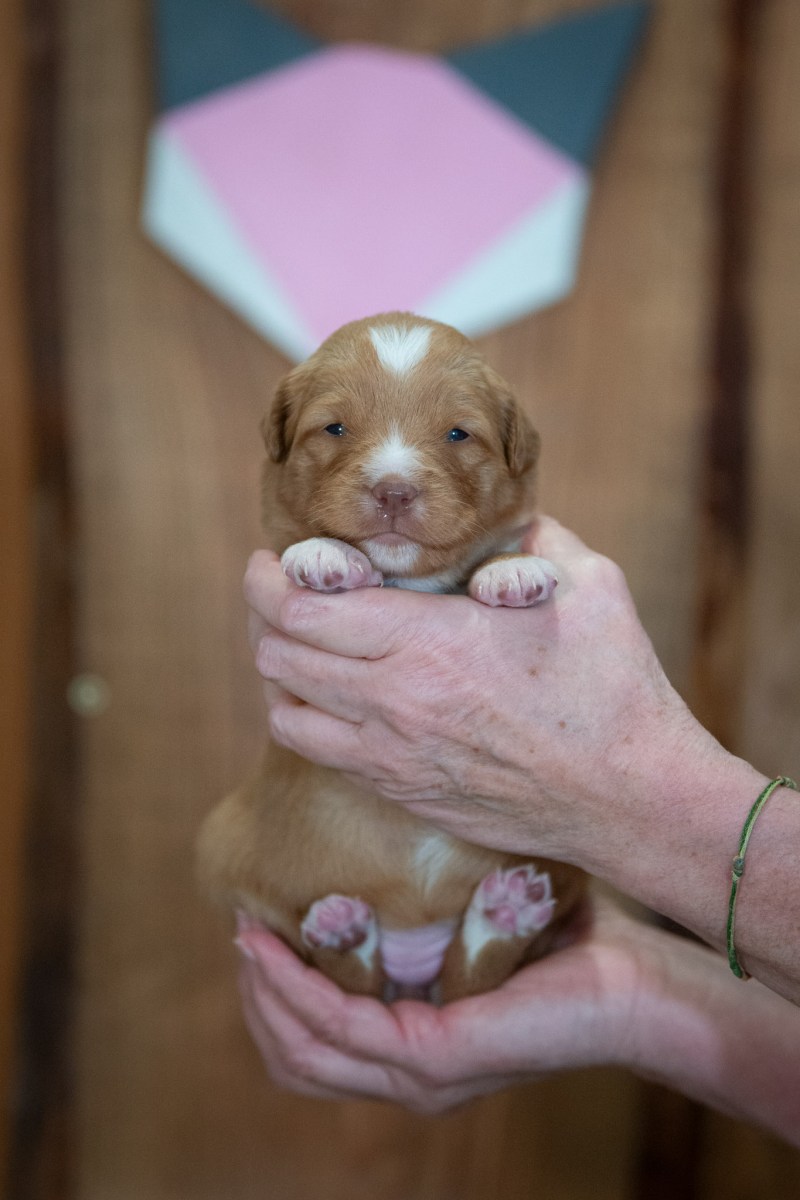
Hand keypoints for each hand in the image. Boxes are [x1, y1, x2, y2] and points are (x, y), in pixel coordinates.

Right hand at [234, 898, 642, 1111]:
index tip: (255, 932)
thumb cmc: (563, 945)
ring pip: (303, 1048)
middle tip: (245, 931)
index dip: (272, 995)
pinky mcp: (433, 1058)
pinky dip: (295, 987)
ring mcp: (418, 1075)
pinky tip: (275, 944)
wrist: (634, 979)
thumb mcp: (472, 929)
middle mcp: (407, 1077)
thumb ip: (424, 916)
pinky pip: (338, 1026)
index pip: (312, 1049)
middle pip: (293, 1056)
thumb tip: (376, 851)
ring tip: (250, 935)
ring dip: (265, 992)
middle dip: (257, 995)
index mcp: (413, 1054)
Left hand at [244, 516, 722, 870]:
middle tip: (285, 589)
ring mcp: (390, 755)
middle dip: (266, 612)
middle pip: (276, 654)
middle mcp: (392, 701)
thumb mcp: (586, 584)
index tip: (274, 557)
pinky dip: (303, 716)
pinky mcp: (399, 790)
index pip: (301, 606)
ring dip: (279, 668)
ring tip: (300, 641)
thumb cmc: (612, 691)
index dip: (269, 576)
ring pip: (284, 709)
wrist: (629, 798)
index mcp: (427, 641)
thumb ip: (530, 538)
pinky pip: (315, 752)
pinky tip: (330, 694)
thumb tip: (500, 517)